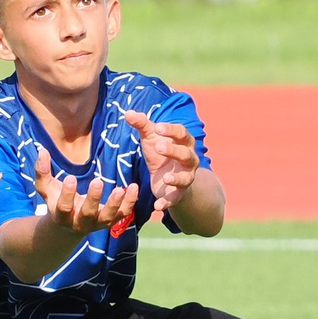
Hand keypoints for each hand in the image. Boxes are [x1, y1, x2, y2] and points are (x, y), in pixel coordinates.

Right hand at [31, 146, 138, 240]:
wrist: (68, 225)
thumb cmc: (56, 200)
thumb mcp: (46, 188)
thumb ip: (42, 171)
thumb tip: (42, 151)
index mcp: (62, 215)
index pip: (64, 207)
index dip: (67, 194)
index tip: (70, 177)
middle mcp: (80, 222)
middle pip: (87, 214)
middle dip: (93, 199)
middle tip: (98, 182)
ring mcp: (97, 223)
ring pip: (108, 218)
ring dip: (115, 204)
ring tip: (120, 189)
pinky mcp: (111, 221)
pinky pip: (123, 214)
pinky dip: (129, 202)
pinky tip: (134, 187)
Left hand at [122, 110, 199, 227]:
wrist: (166, 179)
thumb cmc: (160, 154)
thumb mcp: (151, 139)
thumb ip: (142, 125)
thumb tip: (127, 112)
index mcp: (184, 143)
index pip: (182, 133)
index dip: (172, 130)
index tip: (158, 127)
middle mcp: (189, 160)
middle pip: (186, 154)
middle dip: (174, 151)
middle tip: (159, 147)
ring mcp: (185, 178)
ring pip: (186, 178)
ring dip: (177, 178)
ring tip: (165, 178)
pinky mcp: (178, 194)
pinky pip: (175, 199)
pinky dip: (168, 202)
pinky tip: (158, 205)